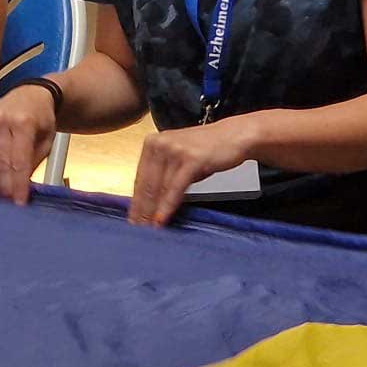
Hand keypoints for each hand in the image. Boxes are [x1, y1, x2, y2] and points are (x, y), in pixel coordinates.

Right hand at [0, 83, 58, 205]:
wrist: (29, 94)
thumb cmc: (40, 120)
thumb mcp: (46, 141)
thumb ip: (33, 162)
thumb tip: (20, 188)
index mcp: (24, 121)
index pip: (19, 161)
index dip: (18, 185)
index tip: (19, 203)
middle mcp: (1, 118)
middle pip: (0, 162)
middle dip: (5, 186)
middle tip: (9, 203)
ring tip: (0, 196)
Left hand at [128, 119, 252, 226]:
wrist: (234, 136)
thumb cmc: (207, 150)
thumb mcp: (178, 158)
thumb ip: (163, 175)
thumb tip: (149, 202)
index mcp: (152, 143)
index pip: (140, 179)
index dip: (135, 202)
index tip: (132, 220)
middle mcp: (160, 144)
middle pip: (146, 185)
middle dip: (141, 210)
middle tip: (138, 230)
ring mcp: (175, 150)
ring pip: (159, 188)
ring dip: (152, 211)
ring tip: (149, 229)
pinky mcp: (191, 159)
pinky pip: (175, 188)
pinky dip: (167, 206)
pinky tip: (162, 219)